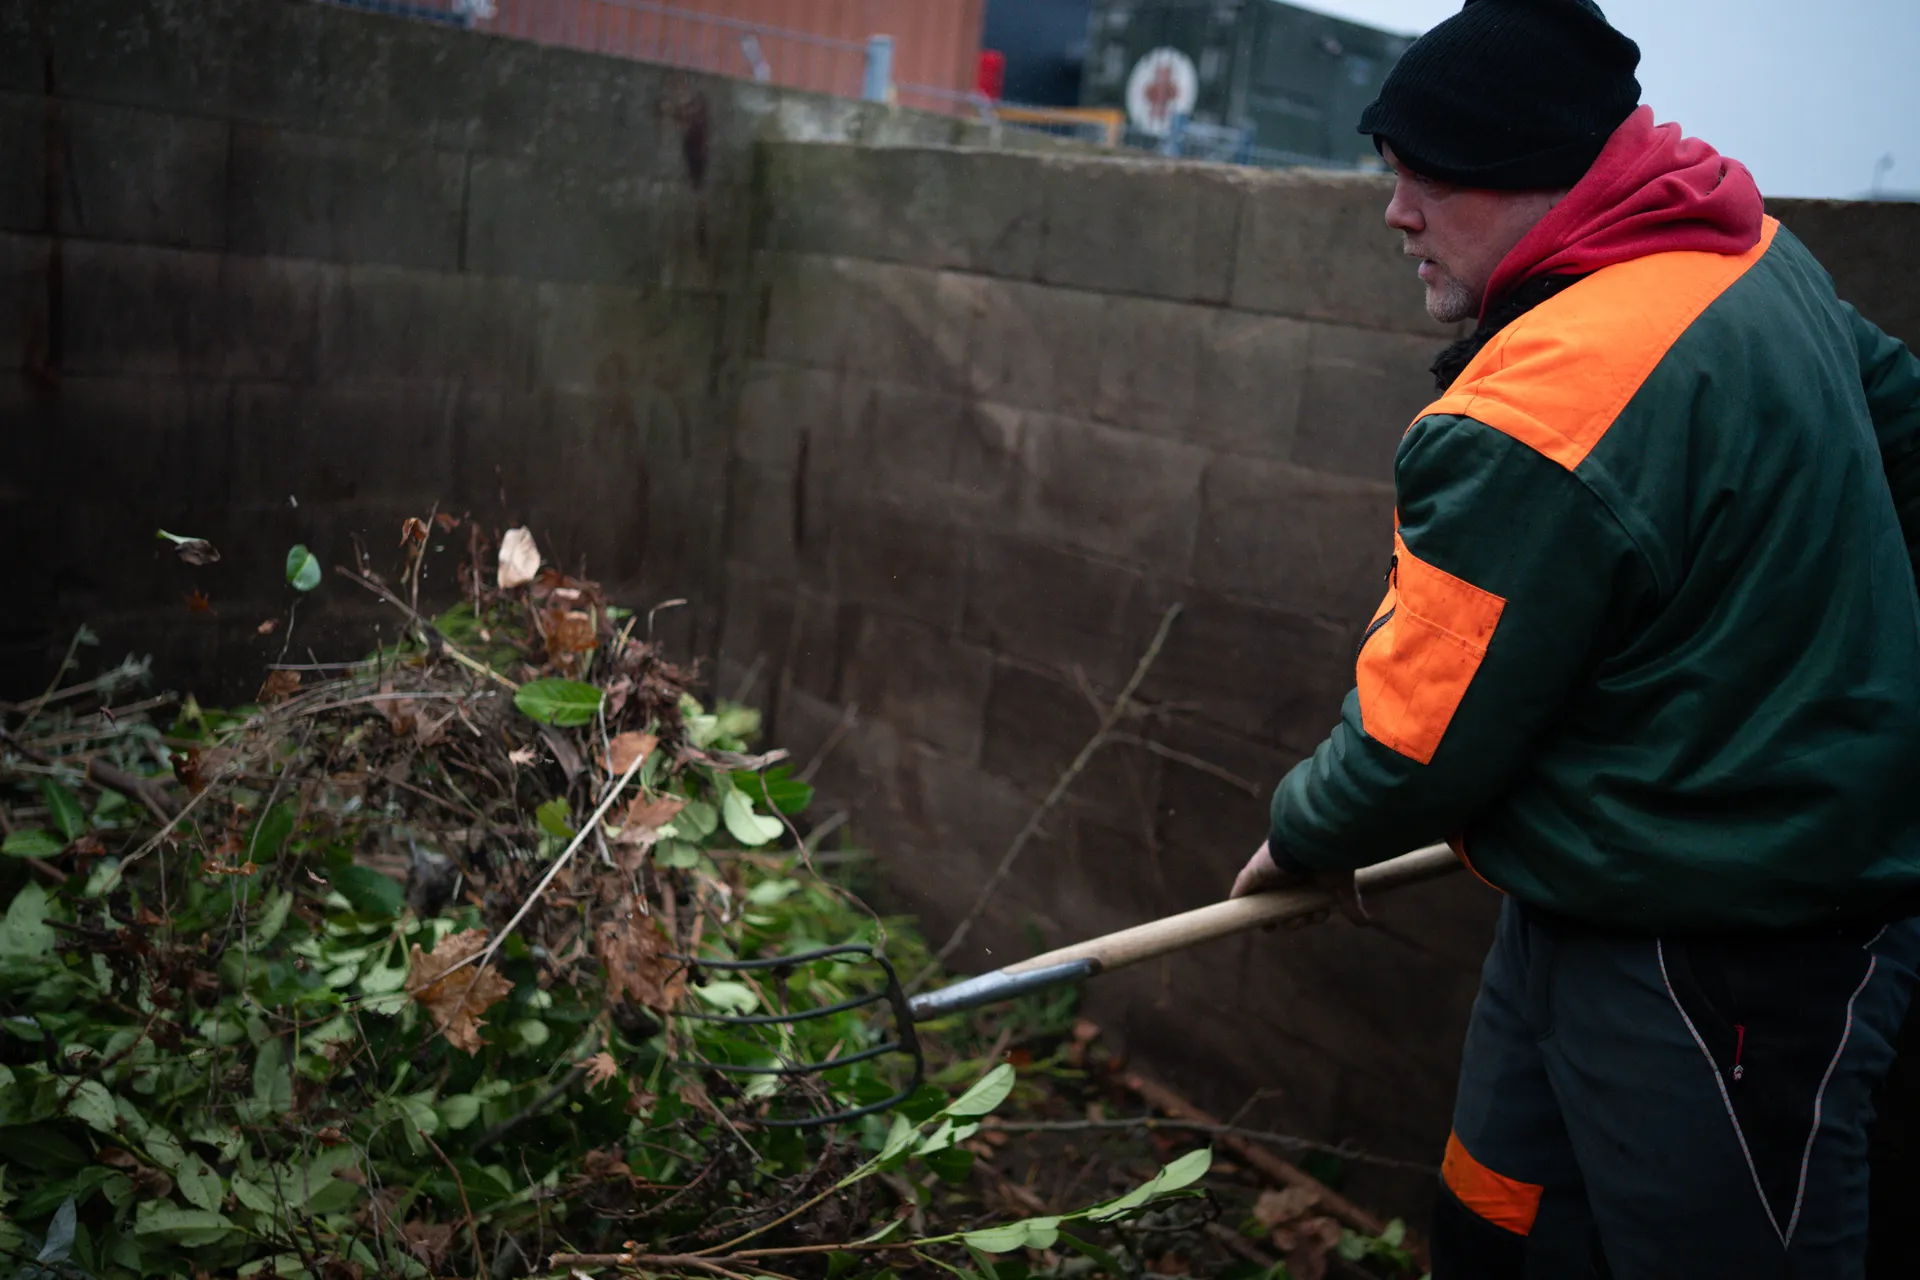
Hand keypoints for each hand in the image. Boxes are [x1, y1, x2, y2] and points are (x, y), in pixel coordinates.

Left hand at [1229, 841, 1368, 926]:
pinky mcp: (1252, 873)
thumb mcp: (1342, 886)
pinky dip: (1239, 903)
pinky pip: (1240, 891)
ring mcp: (1268, 875)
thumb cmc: (1329, 859)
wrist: (1312, 840)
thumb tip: (1366, 923)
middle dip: (1294, 922)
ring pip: (1265, 906)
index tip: (1316, 918)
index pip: (1303, 904)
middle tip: (1302, 921)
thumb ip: (1350, 904)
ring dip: (1274, 920)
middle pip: (1284, 909)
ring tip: (1287, 921)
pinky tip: (1241, 916)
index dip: (1307, 916)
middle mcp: (1286, 877)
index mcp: (1305, 878)